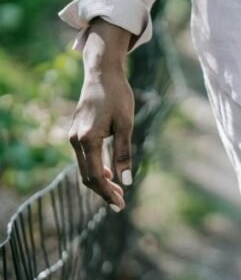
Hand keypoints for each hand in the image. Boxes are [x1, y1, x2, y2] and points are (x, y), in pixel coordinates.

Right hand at [68, 19, 134, 210]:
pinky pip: (84, 158)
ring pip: (84, 168)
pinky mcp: (76, 132)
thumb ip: (124, 153)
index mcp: (88, 140)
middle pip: (87, 176)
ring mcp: (73, 136)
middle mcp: (76, 140)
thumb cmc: (118, 97)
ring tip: (117, 193)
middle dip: (104, 191)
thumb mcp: (126, 125)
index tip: (120, 205)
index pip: (96, 176)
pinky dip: (96, 169)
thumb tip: (126, 180)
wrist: (102, 74)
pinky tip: (109, 174)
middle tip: (120, 204)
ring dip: (100, 182)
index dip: (107, 193)